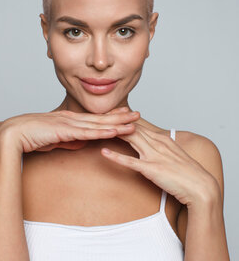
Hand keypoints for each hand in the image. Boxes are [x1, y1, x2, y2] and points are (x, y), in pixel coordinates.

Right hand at [0, 107, 139, 153]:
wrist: (14, 134)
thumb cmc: (31, 136)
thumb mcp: (55, 139)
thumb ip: (69, 140)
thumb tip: (81, 143)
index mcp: (70, 120)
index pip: (95, 118)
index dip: (111, 116)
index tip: (125, 114)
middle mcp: (72, 118)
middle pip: (101, 118)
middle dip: (120, 117)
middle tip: (137, 114)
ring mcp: (69, 123)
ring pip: (98, 124)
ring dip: (117, 123)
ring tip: (133, 121)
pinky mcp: (65, 131)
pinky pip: (88, 132)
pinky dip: (102, 132)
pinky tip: (115, 131)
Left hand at [100, 123, 215, 206]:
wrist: (200, 186)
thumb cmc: (187, 172)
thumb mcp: (173, 155)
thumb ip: (161, 148)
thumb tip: (150, 145)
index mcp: (162, 139)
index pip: (139, 124)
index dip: (123, 118)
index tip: (110, 113)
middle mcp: (157, 143)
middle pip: (132, 127)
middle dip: (115, 121)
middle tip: (98, 116)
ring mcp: (154, 155)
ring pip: (131, 138)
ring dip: (114, 132)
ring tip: (98, 128)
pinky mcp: (152, 169)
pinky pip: (130, 161)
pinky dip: (116, 156)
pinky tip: (104, 152)